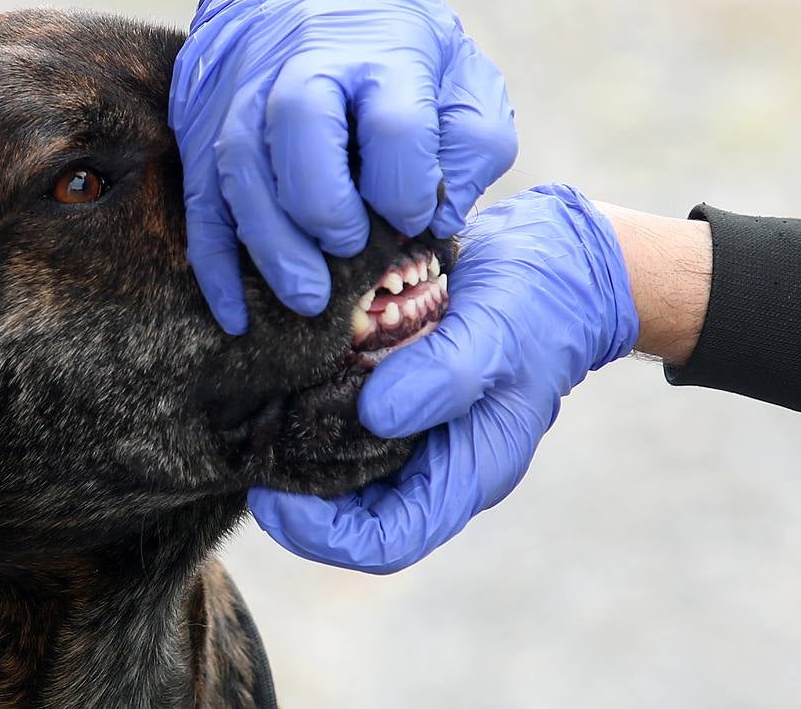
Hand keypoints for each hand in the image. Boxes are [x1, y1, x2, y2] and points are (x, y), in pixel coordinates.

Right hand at [169, 0, 516, 333]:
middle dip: (324, 205)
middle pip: (298, 123)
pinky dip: (215, 264)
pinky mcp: (201, 124)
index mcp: (381, 49)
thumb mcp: (458, 69)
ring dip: (270, 243)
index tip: (413, 216)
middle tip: (349, 254)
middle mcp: (300, 60)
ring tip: (306, 299)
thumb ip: (472, 141)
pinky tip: (237, 315)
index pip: (393, 118)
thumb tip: (442, 216)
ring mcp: (240, 91)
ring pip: (239, 166)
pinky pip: (200, 200)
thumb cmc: (392, 47)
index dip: (405, 182)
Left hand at [248, 185, 640, 572]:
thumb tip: (373, 415)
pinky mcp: (395, 390)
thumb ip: (443, 375)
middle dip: (293, 491)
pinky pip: (340, 414)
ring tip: (255, 409)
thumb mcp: (497, 330)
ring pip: (337, 464)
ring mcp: (413, 428)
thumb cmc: (537, 299)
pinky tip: (282, 370)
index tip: (271, 497)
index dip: (321, 535)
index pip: (387, 542)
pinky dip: (307, 401)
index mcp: (467, 471)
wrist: (553, 257)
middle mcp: (433, 461)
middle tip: (247, 444)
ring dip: (294, 445)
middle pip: (349, 511)